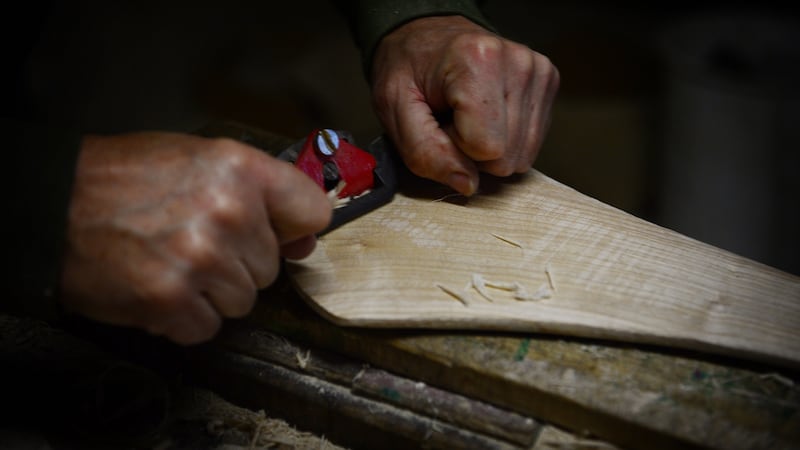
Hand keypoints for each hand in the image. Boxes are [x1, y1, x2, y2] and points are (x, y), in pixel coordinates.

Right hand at [60, 132, 330, 343]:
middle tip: (192, 241)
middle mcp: (228, 212)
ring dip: (210, 292)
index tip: (279, 232)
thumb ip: (258, 195)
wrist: (54, 206)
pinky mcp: (172, 299)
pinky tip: (158, 287)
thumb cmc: (123, 181)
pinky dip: (183, 318)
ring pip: (243, 301)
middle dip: (238, 262)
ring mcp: (201, 258)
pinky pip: (208, 327)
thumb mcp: (199, 161)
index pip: (312, 211)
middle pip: (272, 266)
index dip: (294, 227)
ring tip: (171, 262)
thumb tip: (304, 240)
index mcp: (240, 169)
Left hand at [371, 16, 559, 195]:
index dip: (457, 148)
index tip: (441, 122)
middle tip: (452, 118)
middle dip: (473, 150)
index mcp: (478, 60)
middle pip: (507, 156)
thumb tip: (468, 185)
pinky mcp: (548, 81)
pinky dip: (505, 138)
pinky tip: (486, 113)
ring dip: (489, 146)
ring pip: (522, 155)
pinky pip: (531, 143)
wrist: (427, 35)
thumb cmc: (408, 69)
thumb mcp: (394, 110)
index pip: (487, 148)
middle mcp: (518, 62)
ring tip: (467, 115)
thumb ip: (424, 152)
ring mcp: (538, 71)